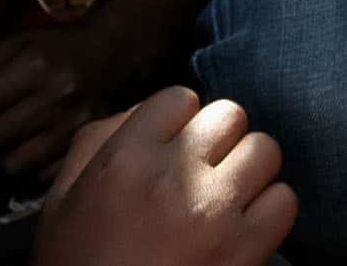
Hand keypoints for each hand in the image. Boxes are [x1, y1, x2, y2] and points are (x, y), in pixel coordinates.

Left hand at [0, 16, 150, 178]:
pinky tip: (29, 152)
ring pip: (12, 164)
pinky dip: (29, 169)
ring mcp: (71, 124)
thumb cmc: (58, 49)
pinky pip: (39, 175)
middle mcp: (54, 96)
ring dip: (1, 158)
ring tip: (4, 146)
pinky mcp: (83, 145)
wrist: (114, 56)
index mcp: (34, 66)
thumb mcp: (22, 43)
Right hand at [33, 87, 296, 265]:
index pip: (179, 98)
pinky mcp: (245, 249)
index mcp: (124, 159)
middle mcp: (173, 177)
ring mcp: (214, 212)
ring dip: (249, 172)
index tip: (174, 150)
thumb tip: (147, 110)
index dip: (179, 124)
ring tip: (226, 199)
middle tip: (204, 173)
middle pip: (229, 115)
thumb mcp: (62, 201)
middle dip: (219, 142)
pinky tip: (244, 228)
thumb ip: (97, 141)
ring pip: (264, 150)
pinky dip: (270, 212)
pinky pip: (284, 200)